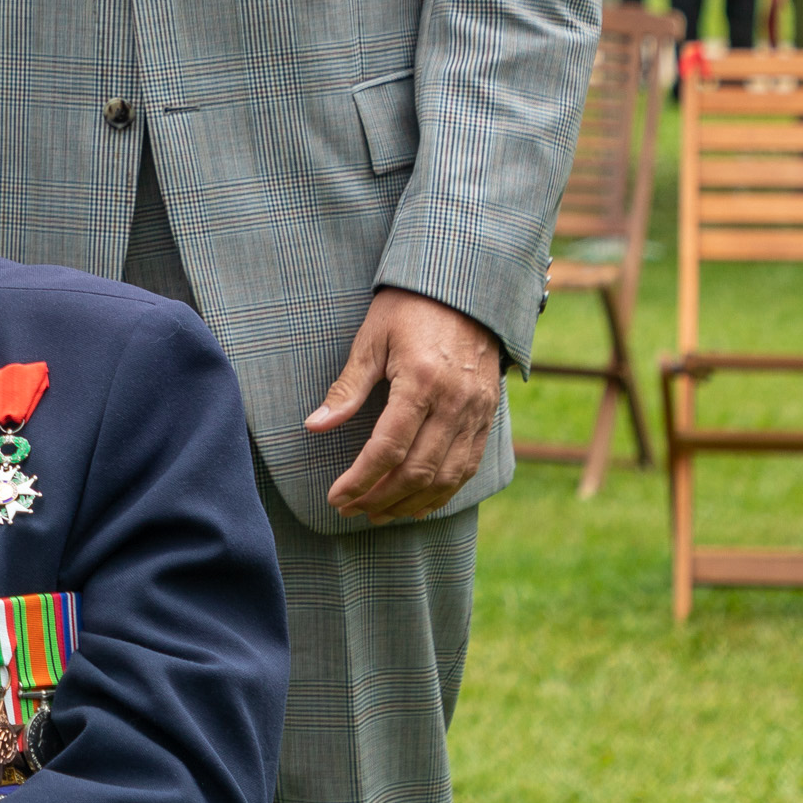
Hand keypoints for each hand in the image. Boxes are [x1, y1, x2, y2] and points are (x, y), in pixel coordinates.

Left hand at [307, 287, 502, 524]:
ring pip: (446, 477)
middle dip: (380, 498)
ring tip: (378, 514)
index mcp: (422, 381)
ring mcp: (476, 413)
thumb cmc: (410, 308)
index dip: (360, 480)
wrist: (466, 288)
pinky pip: (468, 467)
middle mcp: (455, 403)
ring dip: (410, 503)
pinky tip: (417, 502)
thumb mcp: (371, 338)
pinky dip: (442, 492)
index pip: (388, 448)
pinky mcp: (488, 416)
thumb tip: (315, 426)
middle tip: (351, 510)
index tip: (336, 497)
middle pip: (418, 471)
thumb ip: (347, 387)